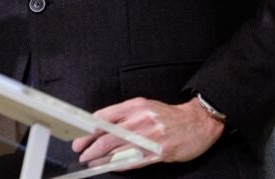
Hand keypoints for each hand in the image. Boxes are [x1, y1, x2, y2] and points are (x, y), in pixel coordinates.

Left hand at [72, 97, 223, 167]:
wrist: (197, 122)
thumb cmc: (167, 116)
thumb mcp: (144, 107)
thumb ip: (124, 116)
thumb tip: (100, 128)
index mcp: (135, 106)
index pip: (104, 117)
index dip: (87, 129)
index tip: (78, 137)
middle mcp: (141, 119)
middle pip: (108, 135)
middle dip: (89, 146)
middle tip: (81, 153)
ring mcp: (150, 136)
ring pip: (118, 150)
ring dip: (101, 158)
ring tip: (91, 162)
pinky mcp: (160, 152)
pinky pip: (134, 160)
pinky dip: (119, 165)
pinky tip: (111, 167)